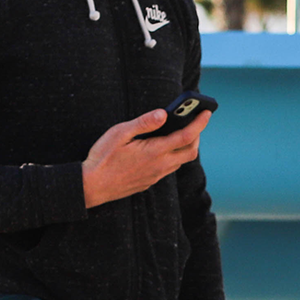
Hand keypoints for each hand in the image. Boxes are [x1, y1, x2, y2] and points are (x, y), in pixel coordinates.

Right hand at [81, 108, 208, 208]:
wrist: (92, 186)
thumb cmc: (102, 158)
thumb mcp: (119, 133)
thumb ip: (143, 123)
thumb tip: (163, 113)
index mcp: (155, 151)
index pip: (187, 136)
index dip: (200, 123)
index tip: (207, 112)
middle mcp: (160, 166)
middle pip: (191, 152)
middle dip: (197, 136)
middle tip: (195, 122)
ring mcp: (155, 176)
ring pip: (181, 161)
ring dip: (186, 147)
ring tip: (181, 132)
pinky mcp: (149, 182)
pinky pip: (169, 168)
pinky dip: (174, 156)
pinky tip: (164, 148)